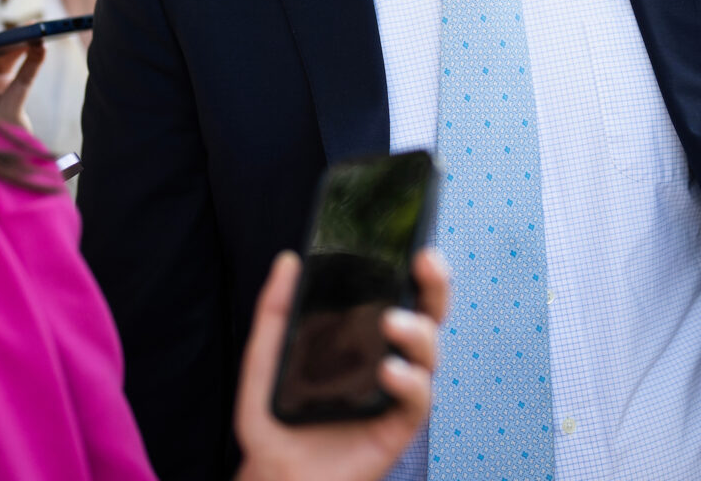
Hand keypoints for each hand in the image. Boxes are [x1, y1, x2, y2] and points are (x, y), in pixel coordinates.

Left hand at [233, 248, 449, 480]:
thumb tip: (288, 259)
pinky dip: (410, 381)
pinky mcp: (399, 425)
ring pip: (430, 352)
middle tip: (426, 264)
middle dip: (436, 285)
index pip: (398, 293)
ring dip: (417, 331)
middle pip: (427, 315)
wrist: (275, 474)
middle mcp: (388, 356)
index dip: (414, 268)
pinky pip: (419, 398)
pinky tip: (389, 372)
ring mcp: (397, 390)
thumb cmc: (274, 418)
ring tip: (391, 324)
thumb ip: (275, 310)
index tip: (415, 243)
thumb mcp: (265, 357)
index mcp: (362, 335)